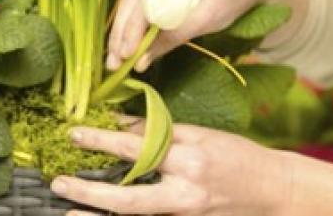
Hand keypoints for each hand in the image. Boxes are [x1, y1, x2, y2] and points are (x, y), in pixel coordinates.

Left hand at [51, 121, 289, 215]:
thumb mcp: (201, 135)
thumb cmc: (238, 155)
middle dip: (89, 193)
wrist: (274, 192)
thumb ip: (161, 132)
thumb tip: (123, 125)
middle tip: (58, 184)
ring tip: (67, 215)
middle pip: (128, 199)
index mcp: (188, 160)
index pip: (136, 148)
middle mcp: (184, 194)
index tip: (74, 133)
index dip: (102, 140)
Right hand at [107, 0, 260, 71]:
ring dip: (123, 19)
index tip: (125, 55)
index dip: (136, 25)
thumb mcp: (211, 17)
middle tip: (113, 60)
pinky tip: (131, 27)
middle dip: (123, 27)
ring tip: (121, 49)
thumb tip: (139, 61)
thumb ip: (175, 35)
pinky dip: (129, 5)